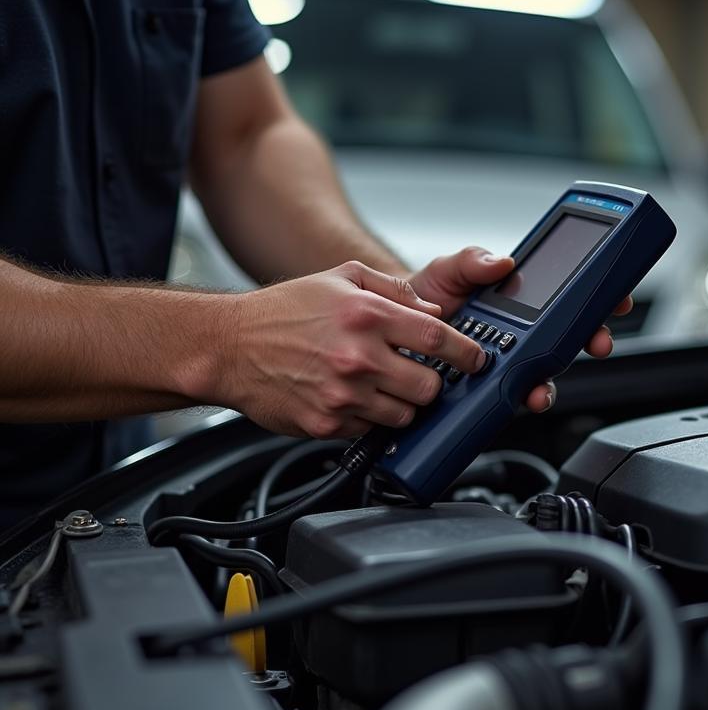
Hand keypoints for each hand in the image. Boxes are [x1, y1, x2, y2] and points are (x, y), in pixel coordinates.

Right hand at [221, 261, 485, 437]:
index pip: (439, 338)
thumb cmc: (282, 312)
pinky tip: (351, 399)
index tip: (477, 361)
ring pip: (406, 415)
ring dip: (402, 405)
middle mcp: (358, 356)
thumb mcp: (340, 278)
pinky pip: (371, 431)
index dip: (467, 353)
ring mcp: (343, 395)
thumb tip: (434, 311)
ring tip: (379, 387)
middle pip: (430, 387)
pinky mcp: (328, 424)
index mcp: (366, 315)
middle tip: (415, 375)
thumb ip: (392, 290)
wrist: (228, 347)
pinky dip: (370, 419)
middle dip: (430, 383)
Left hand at [409, 247, 632, 411]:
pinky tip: (509, 402)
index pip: (568, 302)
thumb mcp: (448, 270)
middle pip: (567, 343)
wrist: (389, 329)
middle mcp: (519, 337)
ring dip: (550, 385)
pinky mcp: (484, 391)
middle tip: (598, 343)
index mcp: (520, 305)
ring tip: (543, 388)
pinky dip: (511, 405)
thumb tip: (501, 260)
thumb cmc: (424, 298)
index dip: (599, 302)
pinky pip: (504, 402)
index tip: (618, 300)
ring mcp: (504, 366)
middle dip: (590, 343)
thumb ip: (473, 261)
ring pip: (541, 378)